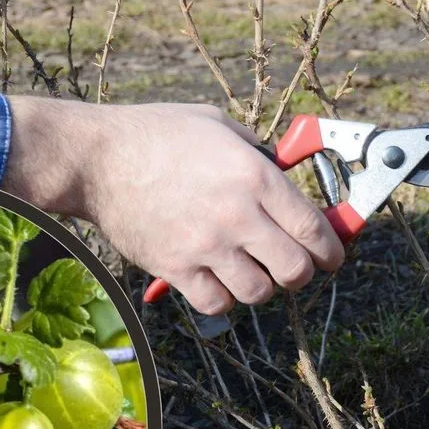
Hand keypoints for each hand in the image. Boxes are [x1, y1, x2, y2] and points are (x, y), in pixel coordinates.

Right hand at [2, 98, 344, 313]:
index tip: (332, 256)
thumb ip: (257, 151)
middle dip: (303, 273)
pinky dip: (224, 298)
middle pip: (295, 269)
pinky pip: (216, 303)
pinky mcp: (174, 267)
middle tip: (296, 268)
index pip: (314, 229)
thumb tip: (283, 171)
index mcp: (256, 176)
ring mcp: (206, 245)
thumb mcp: (219, 125)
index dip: (331, 249)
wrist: (97, 157)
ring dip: (263, 287)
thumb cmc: (157, 134)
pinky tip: (219, 281)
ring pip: (259, 292)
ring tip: (254, 272)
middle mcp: (238, 215)